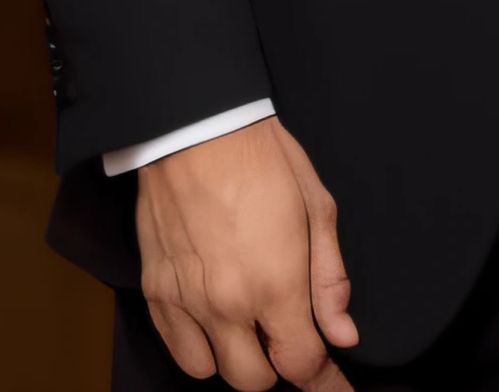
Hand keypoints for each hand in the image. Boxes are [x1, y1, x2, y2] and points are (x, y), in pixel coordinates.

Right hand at [135, 118, 358, 388]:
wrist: (197, 131)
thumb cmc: (264, 160)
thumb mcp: (318, 208)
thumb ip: (330, 280)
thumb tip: (343, 333)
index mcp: (275, 285)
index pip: (301, 365)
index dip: (324, 382)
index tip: (336, 389)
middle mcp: (227, 306)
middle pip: (255, 381)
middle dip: (279, 364)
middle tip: (291, 333)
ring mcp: (186, 304)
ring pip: (212, 373)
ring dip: (237, 357)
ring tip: (251, 322)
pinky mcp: (156, 295)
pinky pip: (177, 350)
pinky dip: (199, 346)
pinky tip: (216, 317)